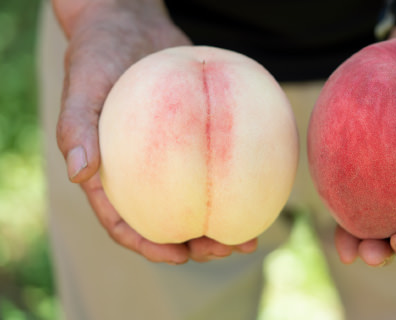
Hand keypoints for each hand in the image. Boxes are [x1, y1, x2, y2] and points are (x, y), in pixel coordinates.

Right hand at [54, 0, 256, 263]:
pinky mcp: (190, 139)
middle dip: (194, 244)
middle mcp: (138, 171)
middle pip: (165, 221)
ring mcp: (167, 157)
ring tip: (250, 236)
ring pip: (194, 200)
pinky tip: (261, 189)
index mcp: (108, 173)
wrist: (129, 23)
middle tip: (227, 248)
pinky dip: (234, 182)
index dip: (149, 246)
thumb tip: (79, 173)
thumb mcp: (83, 82)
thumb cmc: (100, 52)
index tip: (179, 256)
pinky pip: (214, 166)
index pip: (123, 221)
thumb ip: (77, 125)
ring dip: (220, 224)